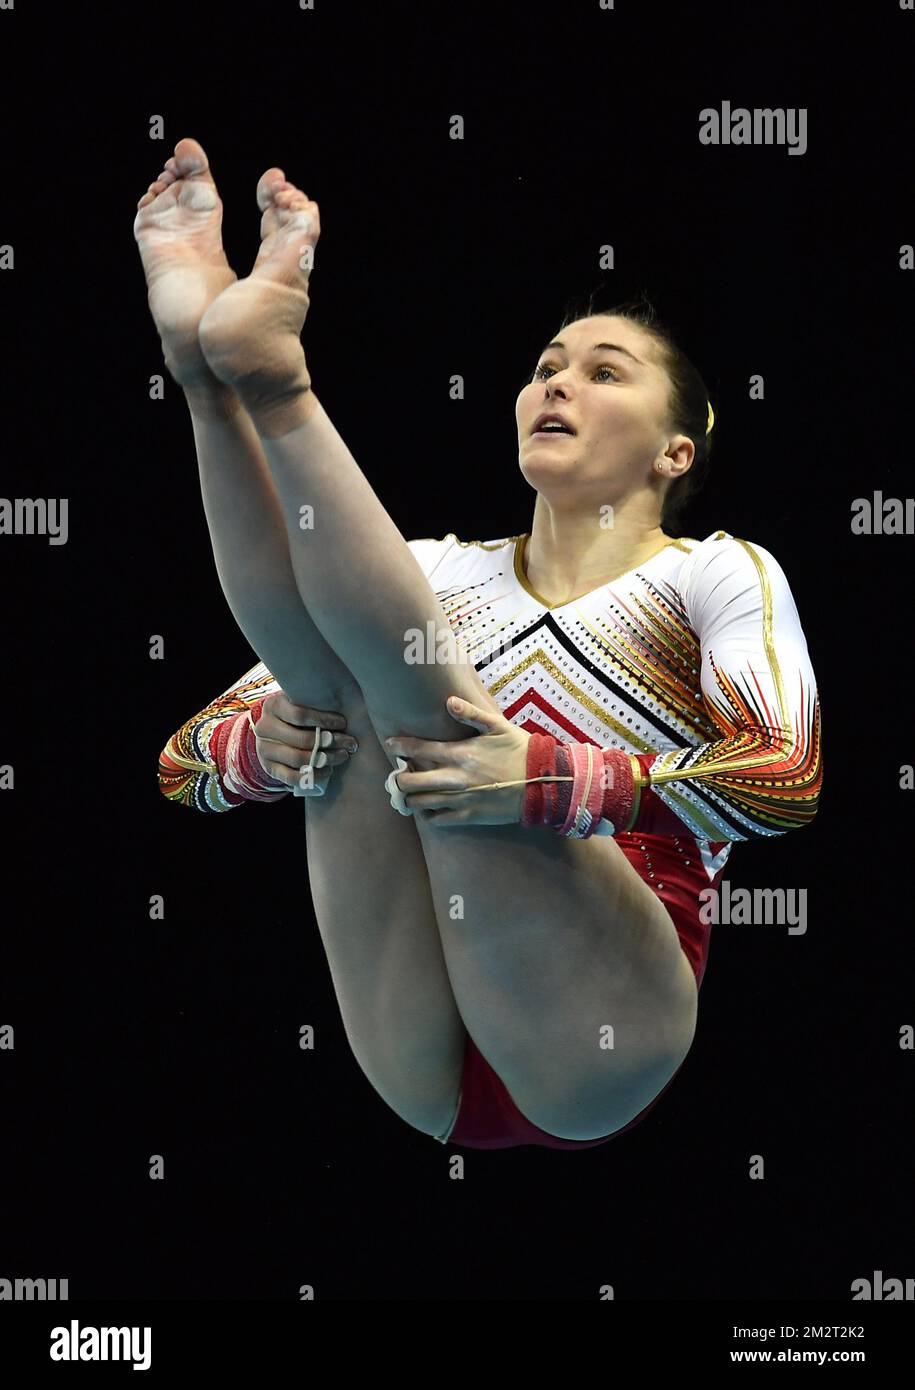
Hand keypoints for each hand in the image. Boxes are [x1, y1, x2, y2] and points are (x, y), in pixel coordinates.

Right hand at [253, 690, 357, 796]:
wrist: (272, 733)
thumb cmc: (295, 714)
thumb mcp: (299, 702)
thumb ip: (314, 703)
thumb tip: (346, 712)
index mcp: (273, 706)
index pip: (300, 715)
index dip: (324, 720)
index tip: (343, 723)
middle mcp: (264, 727)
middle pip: (301, 738)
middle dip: (330, 741)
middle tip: (350, 743)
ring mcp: (264, 749)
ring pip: (297, 758)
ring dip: (325, 759)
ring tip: (342, 756)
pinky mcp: (269, 768)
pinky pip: (291, 777)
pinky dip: (312, 776)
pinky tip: (328, 771)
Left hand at [384, 696, 530, 826]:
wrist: (542, 782)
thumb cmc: (520, 750)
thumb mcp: (498, 726)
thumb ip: (471, 714)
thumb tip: (449, 701)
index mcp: (460, 754)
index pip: (419, 750)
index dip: (400, 747)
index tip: (391, 745)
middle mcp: (455, 779)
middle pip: (411, 782)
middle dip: (399, 778)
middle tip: (398, 774)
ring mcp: (461, 800)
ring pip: (420, 803)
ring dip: (408, 798)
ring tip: (407, 792)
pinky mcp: (469, 816)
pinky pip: (438, 820)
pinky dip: (427, 814)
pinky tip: (428, 807)